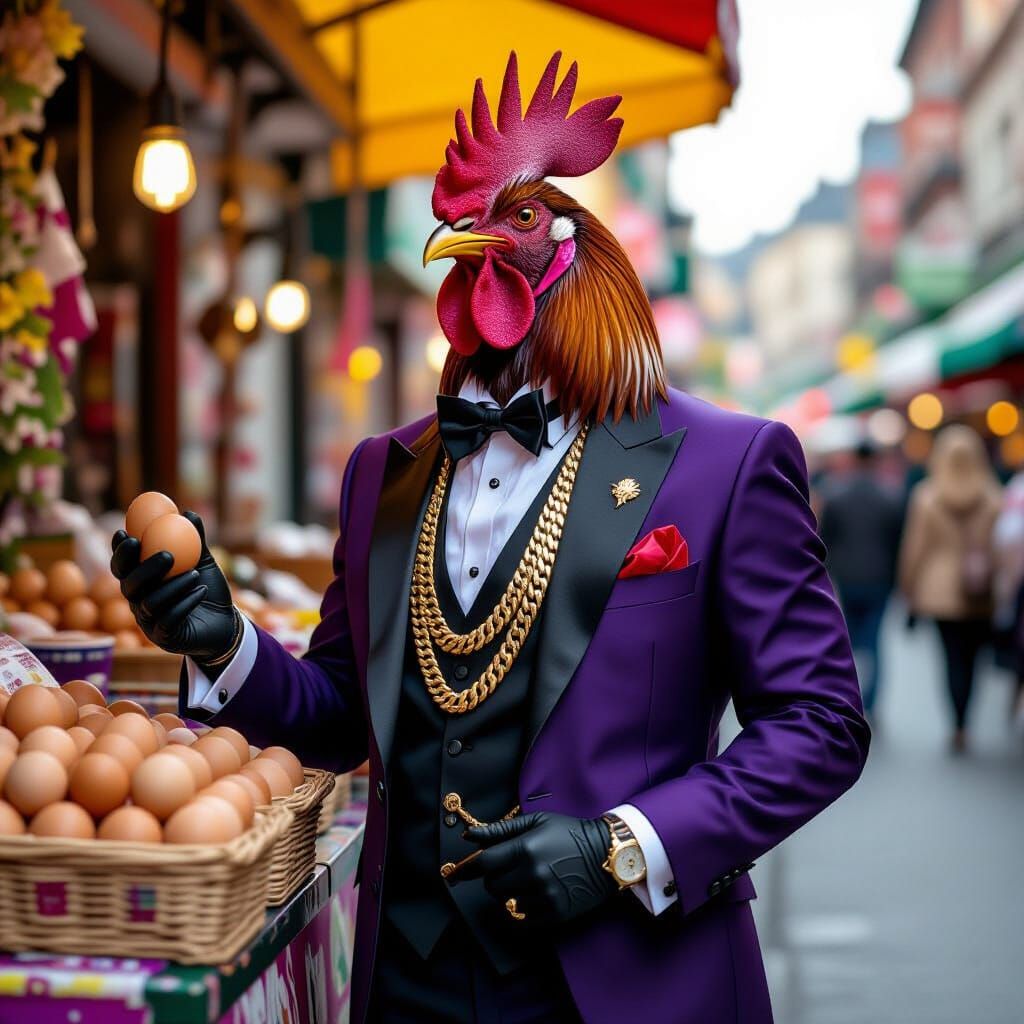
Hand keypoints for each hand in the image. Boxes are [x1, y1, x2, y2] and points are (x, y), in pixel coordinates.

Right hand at [110, 511, 237, 664]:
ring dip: (173, 586)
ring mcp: (149, 623)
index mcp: (142, 582)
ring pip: (150, 602)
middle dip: (144, 568)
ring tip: (196, 574)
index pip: (122, 566)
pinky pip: (169, 620)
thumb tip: (189, 513)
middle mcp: (138, 602)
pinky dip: (185, 603)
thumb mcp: (204, 562)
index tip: (127, 533)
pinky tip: (201, 591)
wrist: (225, 624)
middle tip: (166, 555)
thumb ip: (195, 540)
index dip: (120, 551)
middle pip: (129, 584)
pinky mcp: (164, 638)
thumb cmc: (207, 589)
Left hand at [451, 812, 616, 925]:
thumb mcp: (537, 821)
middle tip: (508, 869)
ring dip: (509, 893)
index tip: (454, 875)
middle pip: (492, 886)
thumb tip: (469, 837)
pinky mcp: (554, 914)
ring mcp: (543, 896)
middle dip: (494, 878)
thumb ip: (500, 830)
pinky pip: (522, 918)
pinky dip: (523, 908)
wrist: (607, 854)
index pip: (484, 863)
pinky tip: (534, 894)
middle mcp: (532, 873)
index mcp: (525, 848)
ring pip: (506, 902)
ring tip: (525, 880)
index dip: (466, 869)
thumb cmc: (569, 832)